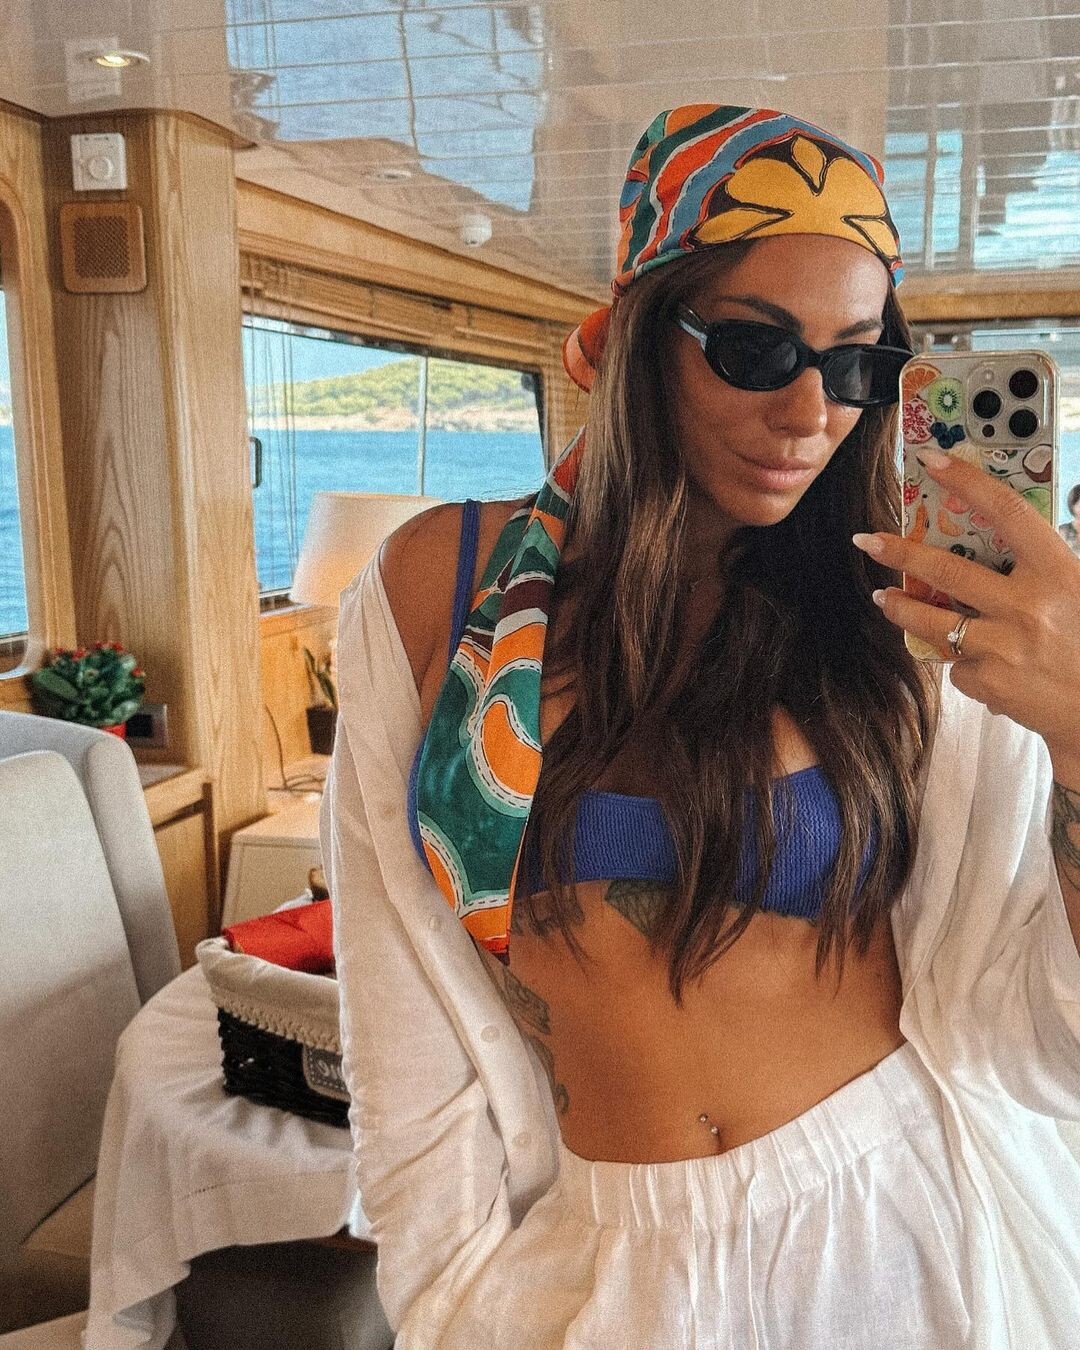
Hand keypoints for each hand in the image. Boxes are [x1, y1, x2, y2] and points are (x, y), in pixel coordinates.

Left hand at [852, 448, 1079, 759]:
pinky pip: (957, 663)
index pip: (1007, 513)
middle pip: (947, 570)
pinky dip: (961, 660)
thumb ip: (1066, 549)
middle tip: (867, 540)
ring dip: (900, 607)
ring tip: (886, 597)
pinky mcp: (988, 683)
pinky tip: (979, 662)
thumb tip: (1058, 513)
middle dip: (899, 552)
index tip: (934, 462)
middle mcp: (1026, 606)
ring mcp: (1003, 647)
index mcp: (1058, 573)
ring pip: (931, 620)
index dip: (968, 482)